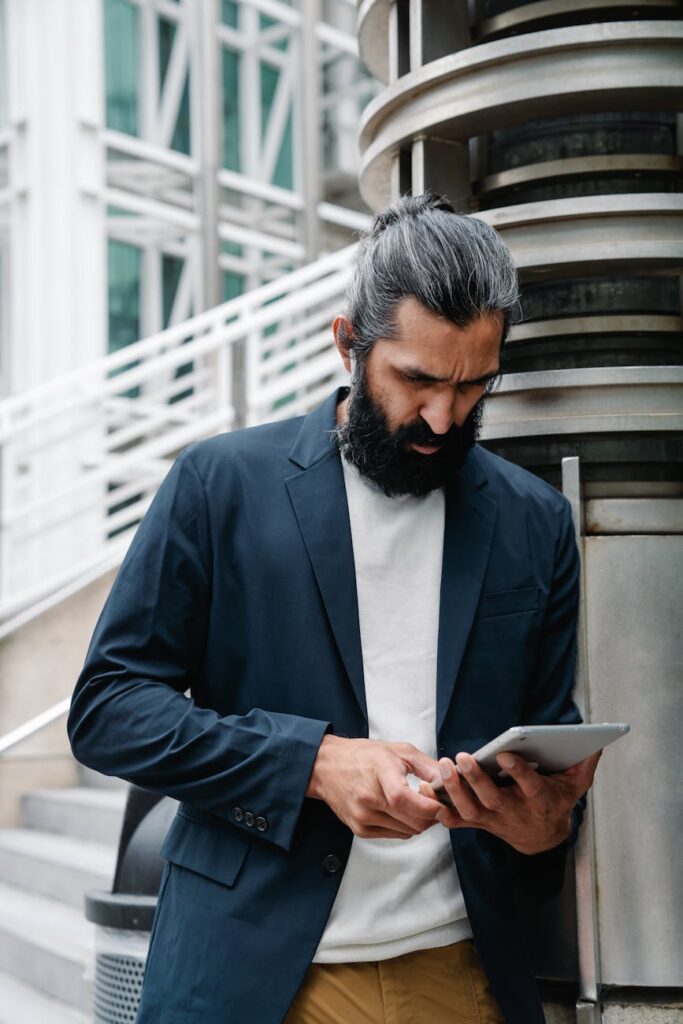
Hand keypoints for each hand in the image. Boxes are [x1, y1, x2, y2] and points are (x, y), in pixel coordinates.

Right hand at [307, 735, 443, 839]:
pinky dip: (406, 826)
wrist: (327, 767)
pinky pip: (396, 835)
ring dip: (420, 821)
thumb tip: (451, 782)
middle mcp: (368, 798)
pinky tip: (402, 810)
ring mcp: (363, 817)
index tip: (441, 801)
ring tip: (418, 804)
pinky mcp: (360, 830)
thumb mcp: (398, 750)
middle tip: (435, 802)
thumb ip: (428, 766)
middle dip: (432, 815)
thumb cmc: (363, 756)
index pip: (405, 798)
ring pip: (408, 831)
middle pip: (413, 820)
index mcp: (378, 772)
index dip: (429, 805)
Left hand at [419, 749, 601, 853]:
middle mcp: (514, 811)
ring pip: (471, 809)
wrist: (543, 837)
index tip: (505, 755)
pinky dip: (441, 810)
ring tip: (443, 766)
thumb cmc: (556, 802)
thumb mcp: (575, 786)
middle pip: (492, 799)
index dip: (518, 772)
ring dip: (455, 790)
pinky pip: (458, 820)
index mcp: (538, 799)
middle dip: (475, 779)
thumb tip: (598, 742)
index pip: (529, 785)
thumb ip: (584, 765)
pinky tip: (427, 791)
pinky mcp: (479, 822)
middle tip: (461, 757)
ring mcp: (494, 819)